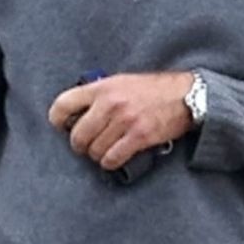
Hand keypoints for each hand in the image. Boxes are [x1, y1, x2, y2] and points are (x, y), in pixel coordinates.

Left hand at [49, 72, 193, 170]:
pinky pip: (112, 158)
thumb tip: (78, 113)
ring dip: (97, 155)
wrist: (185, 95)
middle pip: (78, 135)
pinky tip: (114, 158)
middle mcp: (110, 103)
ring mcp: (125, 120)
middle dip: (80, 145)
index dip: (57, 120)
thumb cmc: (153, 89)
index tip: (61, 127)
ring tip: (104, 151)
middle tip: (86, 146)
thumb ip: (100, 94)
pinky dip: (110, 162)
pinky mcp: (139, 136)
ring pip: (94, 150)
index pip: (63, 104)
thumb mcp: (121, 81)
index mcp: (102, 87)